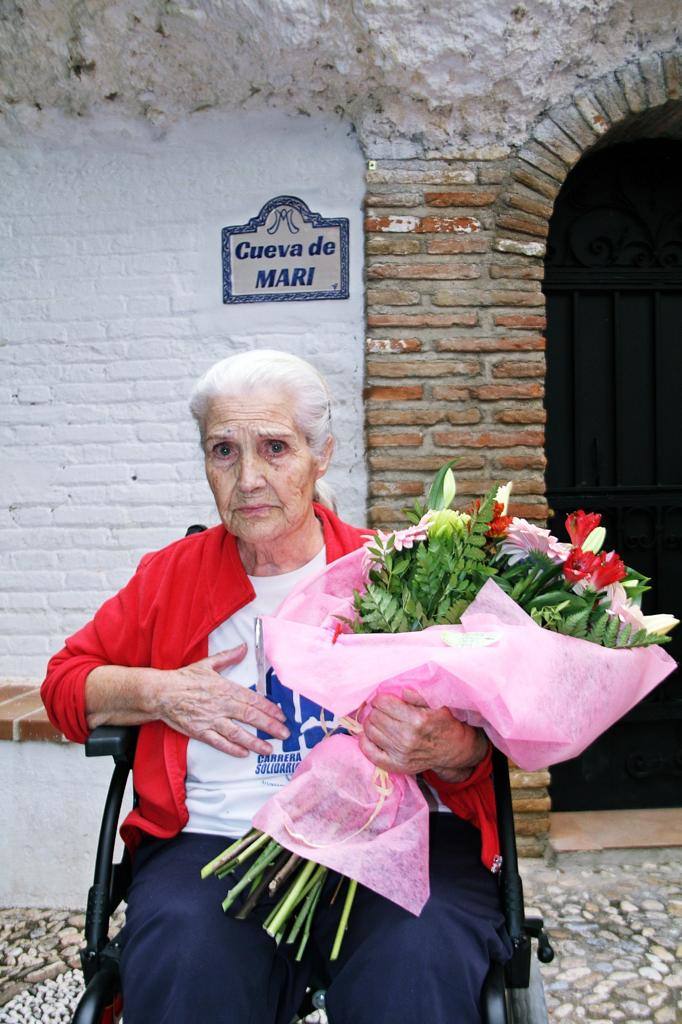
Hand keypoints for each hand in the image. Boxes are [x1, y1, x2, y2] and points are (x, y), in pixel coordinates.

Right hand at [155, 644, 289, 757]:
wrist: (161, 693)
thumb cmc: (184, 679)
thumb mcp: (208, 664)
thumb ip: (228, 656)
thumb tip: (243, 647)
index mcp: (226, 688)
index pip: (253, 699)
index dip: (269, 708)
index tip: (282, 715)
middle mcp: (221, 704)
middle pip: (250, 716)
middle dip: (269, 726)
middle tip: (284, 733)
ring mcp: (211, 719)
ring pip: (237, 733)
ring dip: (255, 742)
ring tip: (269, 748)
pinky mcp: (200, 731)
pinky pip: (219, 742)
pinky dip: (232, 748)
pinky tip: (244, 753)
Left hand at [358, 688, 487, 780]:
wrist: (453, 750)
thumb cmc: (444, 724)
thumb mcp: (436, 705)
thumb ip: (417, 697)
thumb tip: (401, 691)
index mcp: (416, 720)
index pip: (383, 704)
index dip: (380, 698)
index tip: (384, 699)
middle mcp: (406, 738)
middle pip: (375, 717)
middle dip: (375, 710)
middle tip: (381, 709)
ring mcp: (400, 754)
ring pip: (370, 731)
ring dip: (370, 723)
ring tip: (378, 720)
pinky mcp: (396, 765)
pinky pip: (370, 753)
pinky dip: (365, 741)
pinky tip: (369, 734)